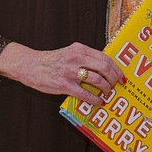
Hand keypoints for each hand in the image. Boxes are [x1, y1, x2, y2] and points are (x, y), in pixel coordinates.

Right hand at [1, 41, 124, 106]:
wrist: (30, 65)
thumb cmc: (52, 61)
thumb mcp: (70, 53)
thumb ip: (85, 58)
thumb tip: (104, 70)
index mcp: (80, 49)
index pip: (105, 57)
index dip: (116, 68)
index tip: (121, 76)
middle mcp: (77, 58)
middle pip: (104, 68)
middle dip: (114, 78)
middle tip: (117, 85)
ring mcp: (70, 71)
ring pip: (97, 80)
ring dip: (106, 89)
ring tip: (107, 93)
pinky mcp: (64, 84)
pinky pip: (85, 94)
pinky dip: (95, 99)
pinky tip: (98, 102)